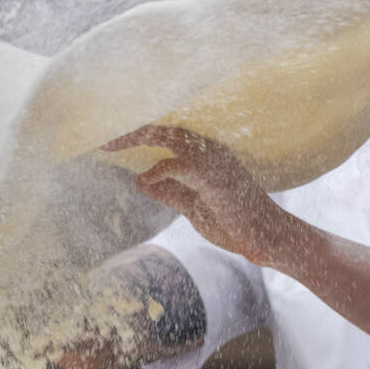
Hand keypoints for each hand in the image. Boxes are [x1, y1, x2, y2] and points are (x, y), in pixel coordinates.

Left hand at [102, 125, 296, 266]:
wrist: (267, 239)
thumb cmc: (234, 222)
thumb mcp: (193, 206)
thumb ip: (170, 192)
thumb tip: (141, 180)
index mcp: (204, 154)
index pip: (165, 134)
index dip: (137, 133)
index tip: (109, 141)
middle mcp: (209, 149)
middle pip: (164, 128)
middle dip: (131, 129)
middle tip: (102, 137)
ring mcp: (215, 161)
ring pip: (171, 137)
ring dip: (138, 137)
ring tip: (112, 143)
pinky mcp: (216, 179)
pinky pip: (183, 165)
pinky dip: (161, 170)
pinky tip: (144, 178)